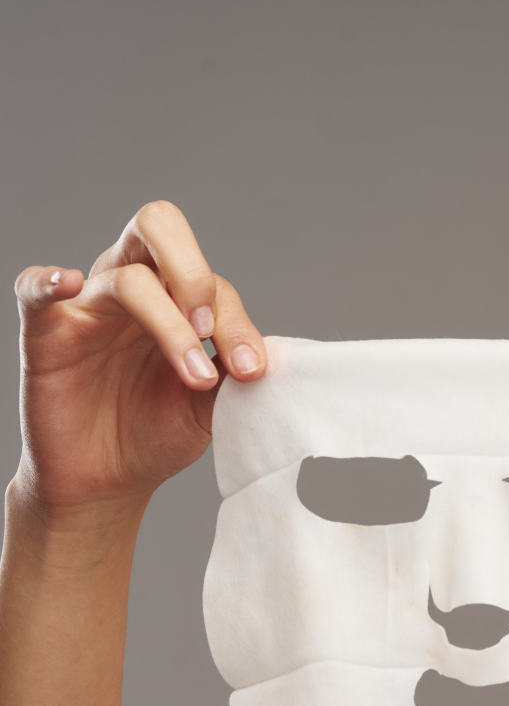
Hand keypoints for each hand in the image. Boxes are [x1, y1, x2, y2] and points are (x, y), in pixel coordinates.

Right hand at [13, 201, 266, 524]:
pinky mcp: (47, 331)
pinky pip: (35, 287)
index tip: (252, 371)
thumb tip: (277, 357)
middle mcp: (135, 289)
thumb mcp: (210, 406)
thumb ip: (237, 376)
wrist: (110, 478)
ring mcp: (90, 306)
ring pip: (128, 279)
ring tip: (194, 373)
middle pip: (160, 227)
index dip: (237, 324)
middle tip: (209, 330)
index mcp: (178, 299)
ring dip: (170, 324)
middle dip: (195, 273)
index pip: (214, 284)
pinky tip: (68, 282)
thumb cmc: (158, 431)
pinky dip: (49, 279)